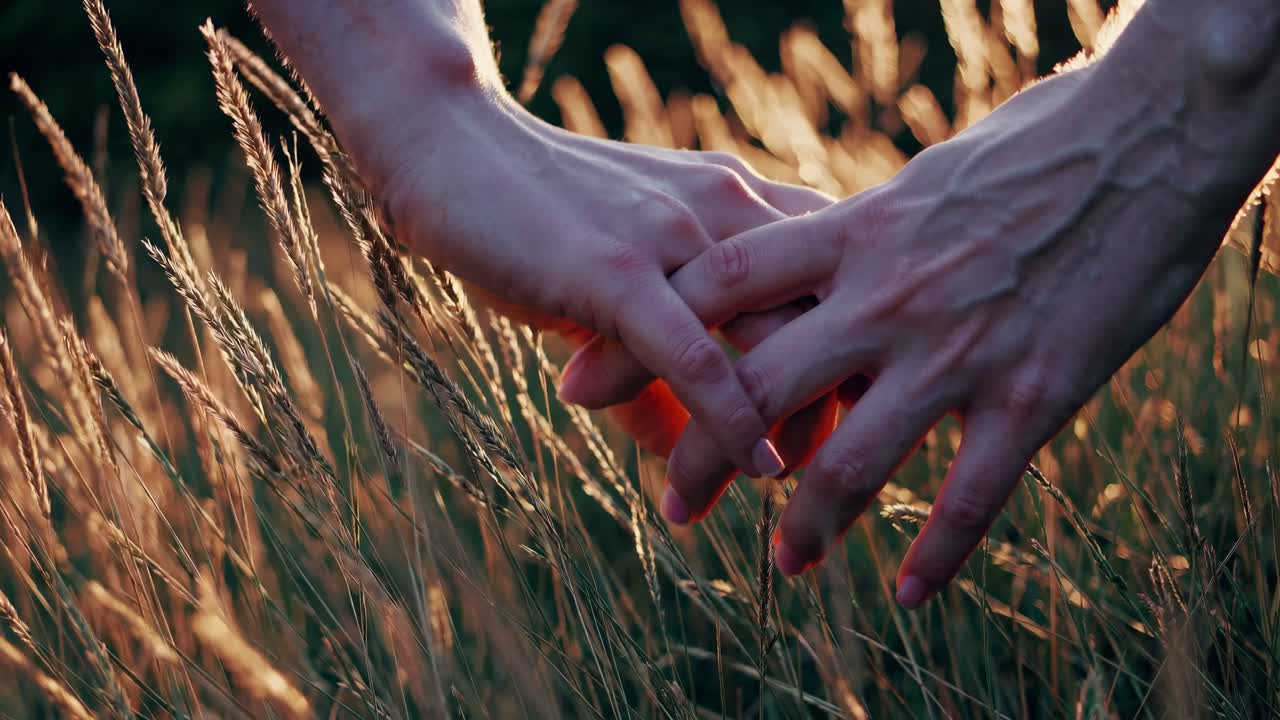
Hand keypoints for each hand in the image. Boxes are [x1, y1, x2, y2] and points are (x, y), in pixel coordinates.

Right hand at [361, 86, 834, 475]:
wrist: (453, 146)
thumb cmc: (537, 214)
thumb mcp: (621, 282)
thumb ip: (662, 363)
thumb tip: (684, 452)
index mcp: (738, 199)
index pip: (840, 272)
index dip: (867, 340)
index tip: (875, 410)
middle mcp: (727, 209)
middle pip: (833, 309)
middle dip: (853, 392)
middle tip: (854, 467)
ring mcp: (675, 239)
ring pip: (773, 340)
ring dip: (796, 425)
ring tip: (803, 498)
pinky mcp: (618, 273)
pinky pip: (695, 360)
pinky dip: (735, 422)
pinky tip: (761, 472)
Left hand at [637, 61, 1260, 605]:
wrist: (1154, 136)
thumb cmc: (1034, 147)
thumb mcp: (920, 183)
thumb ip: (856, 235)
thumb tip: (802, 257)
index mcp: (853, 232)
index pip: (718, 288)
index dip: (641, 336)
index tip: (587, 380)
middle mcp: (888, 296)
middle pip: (757, 386)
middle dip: (701, 453)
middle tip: (671, 504)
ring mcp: (958, 349)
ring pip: (851, 460)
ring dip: (807, 525)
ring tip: (783, 564)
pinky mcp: (1036, 392)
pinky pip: (972, 495)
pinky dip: (937, 555)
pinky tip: (909, 592)